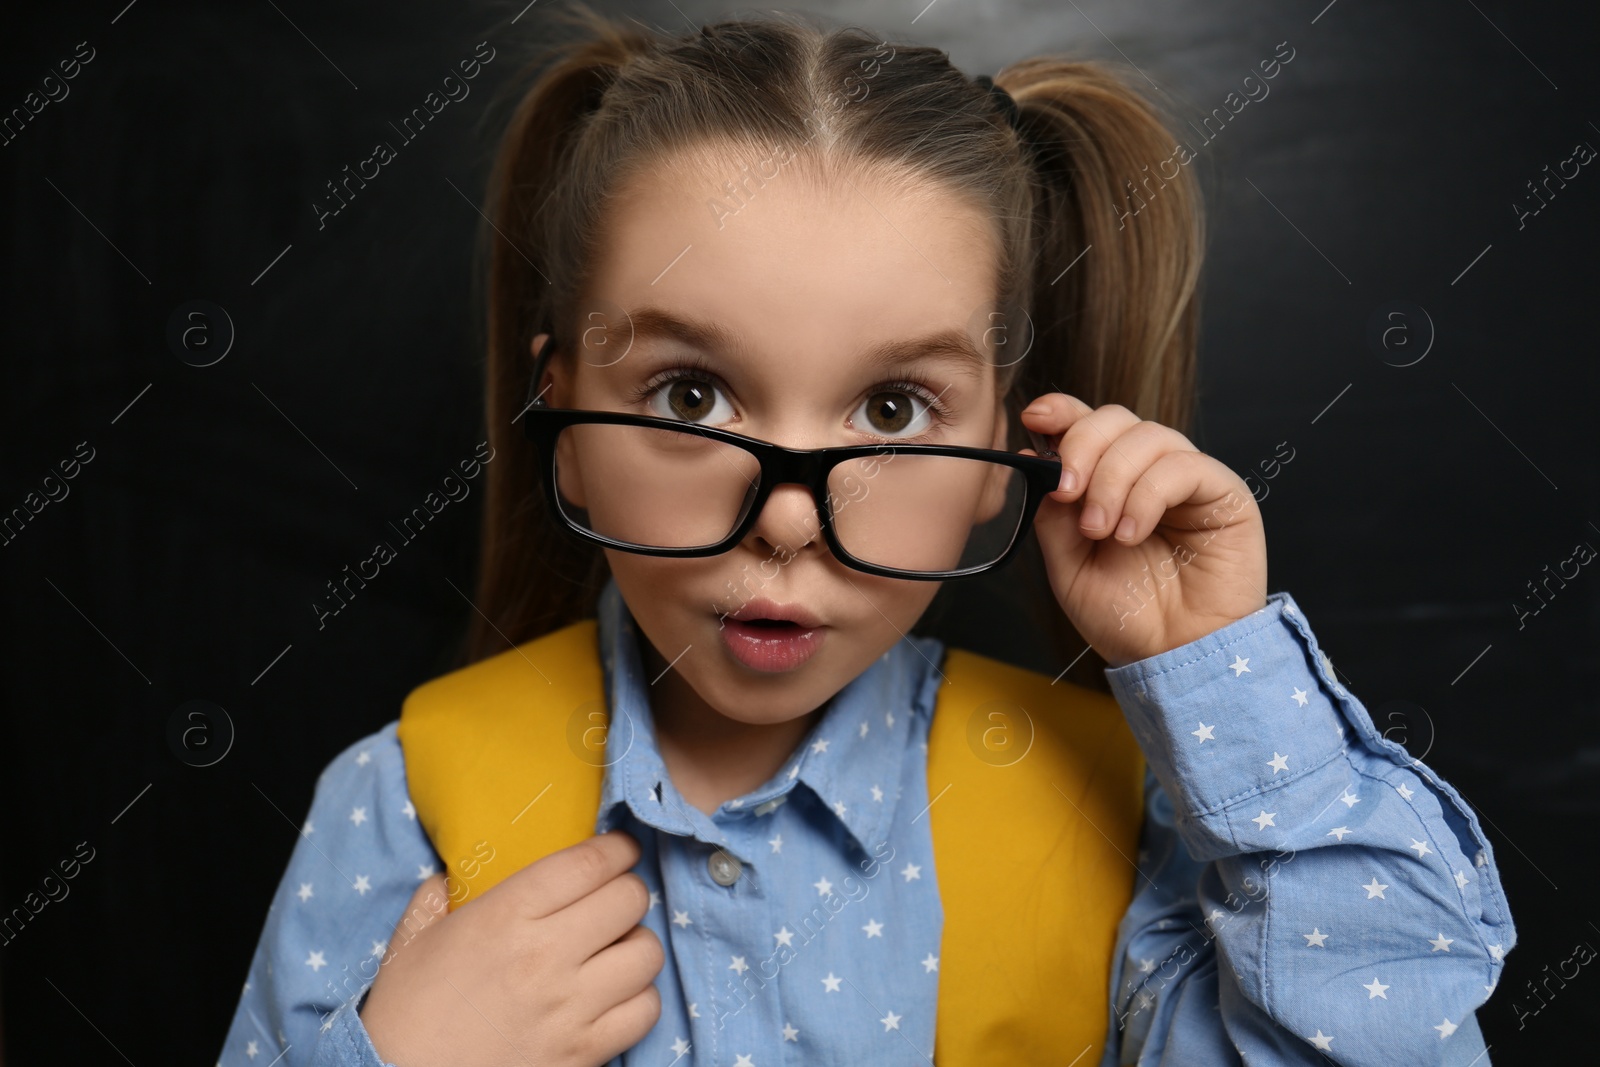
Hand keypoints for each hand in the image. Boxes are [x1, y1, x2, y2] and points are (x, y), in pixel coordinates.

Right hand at [360, 829, 662, 1066]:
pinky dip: (639, 997)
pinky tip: (615, 995)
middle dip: (628, 892)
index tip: (622, 849)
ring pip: (647, 953)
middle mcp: (545, 955)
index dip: (618, 849)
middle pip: (630, 900)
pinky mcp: (584, 1052)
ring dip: (636, 944)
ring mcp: (569, 1007)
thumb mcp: (412, 939)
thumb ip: (438, 894)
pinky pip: (644, 1010)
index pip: (589, 863)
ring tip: (616, 949)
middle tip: (613, 899)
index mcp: (506, 916)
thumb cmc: (406, 1012)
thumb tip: (456, 873)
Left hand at [1018, 394, 1267, 667]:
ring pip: (1148, 436)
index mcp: (1110, 481)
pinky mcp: (1223, 493)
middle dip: (1082, 447)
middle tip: (1068, 493)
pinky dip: (1146, 495)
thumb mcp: (1069, 566)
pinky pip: (1183, 466)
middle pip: (1115, 418)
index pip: (1088, 424)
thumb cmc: (1126, 617)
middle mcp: (1148, 472)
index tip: (1035, 419)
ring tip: (1102, 531)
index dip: (1062, 411)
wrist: (1173, 656)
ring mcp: (1187, 479)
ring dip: (1113, 479)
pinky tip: (1132, 533)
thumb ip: (1052, 514)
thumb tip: (1035, 457)